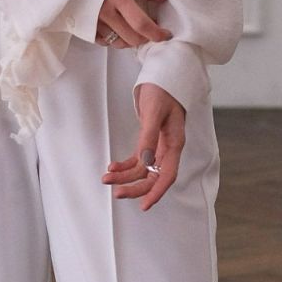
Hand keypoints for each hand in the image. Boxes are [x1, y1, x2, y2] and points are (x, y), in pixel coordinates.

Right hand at [94, 0, 170, 47]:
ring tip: (135, 29)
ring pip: (118, 43)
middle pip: (132, 38)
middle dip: (145, 38)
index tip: (165, 34)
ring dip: (131, 40)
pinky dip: (114, 39)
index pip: (141, 23)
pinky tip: (118, 29)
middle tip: (151, 30)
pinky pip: (103, 41)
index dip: (156, 33)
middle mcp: (105, 13)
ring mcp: (94, 22)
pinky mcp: (85, 27)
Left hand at [101, 83, 183, 210]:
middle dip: (134, 187)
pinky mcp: (149, 142)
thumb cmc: (162, 90)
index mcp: (175, 143)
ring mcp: (158, 146)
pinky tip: (112, 166)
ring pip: (142, 170)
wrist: (163, 76)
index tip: (144, 205)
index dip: (156, 192)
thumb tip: (145, 163)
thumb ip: (148, 137)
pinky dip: (124, 166)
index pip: (168, 175)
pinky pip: (137, 160)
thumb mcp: (153, 112)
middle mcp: (168, 149)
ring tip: (106, 178)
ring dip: (124, 177)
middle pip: (153, 177)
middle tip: (116, 192)